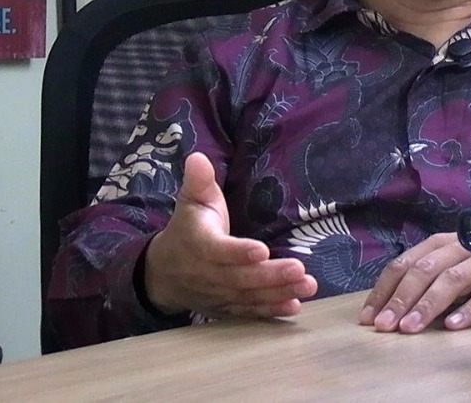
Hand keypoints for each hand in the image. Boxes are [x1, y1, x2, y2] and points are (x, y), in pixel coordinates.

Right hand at [143, 152, 317, 318]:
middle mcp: (208, 274)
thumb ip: (198, 182)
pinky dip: (271, 311)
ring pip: (249, 297)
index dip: (239, 253)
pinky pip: (249, 312)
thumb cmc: (187, 230)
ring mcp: (218, 295)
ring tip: (307, 286)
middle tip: (300, 270)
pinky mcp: (227, 308)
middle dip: (271, 276)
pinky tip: (294, 306)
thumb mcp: (190, 202)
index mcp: (199, 245)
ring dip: (279, 293)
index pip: (219, 251)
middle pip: (240, 278)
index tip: (262, 250)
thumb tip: (198, 158)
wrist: (163, 274)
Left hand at [358, 232, 470, 333]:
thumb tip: (387, 306)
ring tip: (410, 328)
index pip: (404, 263)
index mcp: (439, 243)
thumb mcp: (449, 263)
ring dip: (427, 305)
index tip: (369, 317)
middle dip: (401, 299)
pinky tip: (453, 326)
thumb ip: (424, 278)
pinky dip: (469, 309)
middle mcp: (459, 247)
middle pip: (424, 270)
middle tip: (385, 325)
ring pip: (451, 280)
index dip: (384, 290)